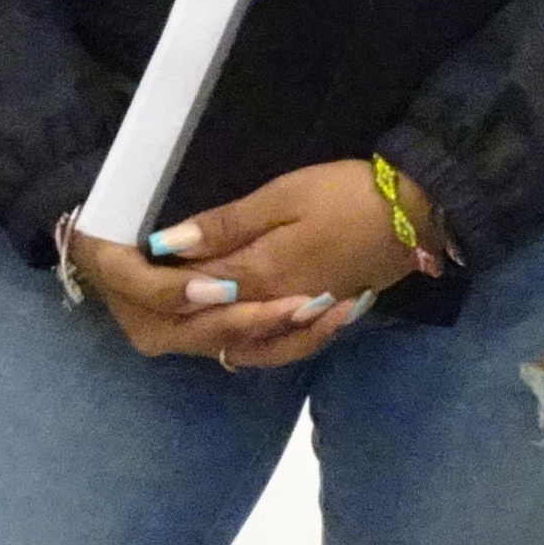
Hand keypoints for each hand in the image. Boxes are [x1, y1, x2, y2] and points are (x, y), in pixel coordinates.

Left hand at [63, 159, 415, 371]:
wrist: (414, 214)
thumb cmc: (346, 194)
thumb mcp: (283, 196)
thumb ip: (225, 225)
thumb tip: (167, 244)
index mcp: (257, 275)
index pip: (187, 290)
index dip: (154, 279)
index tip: (129, 254)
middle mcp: (271, 309)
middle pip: (204, 325)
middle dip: (170, 309)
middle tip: (144, 279)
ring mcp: (295, 319)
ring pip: (236, 342)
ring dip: (204, 327)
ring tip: (179, 302)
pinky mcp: (315, 320)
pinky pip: (275, 350)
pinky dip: (251, 343)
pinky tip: (236, 329)